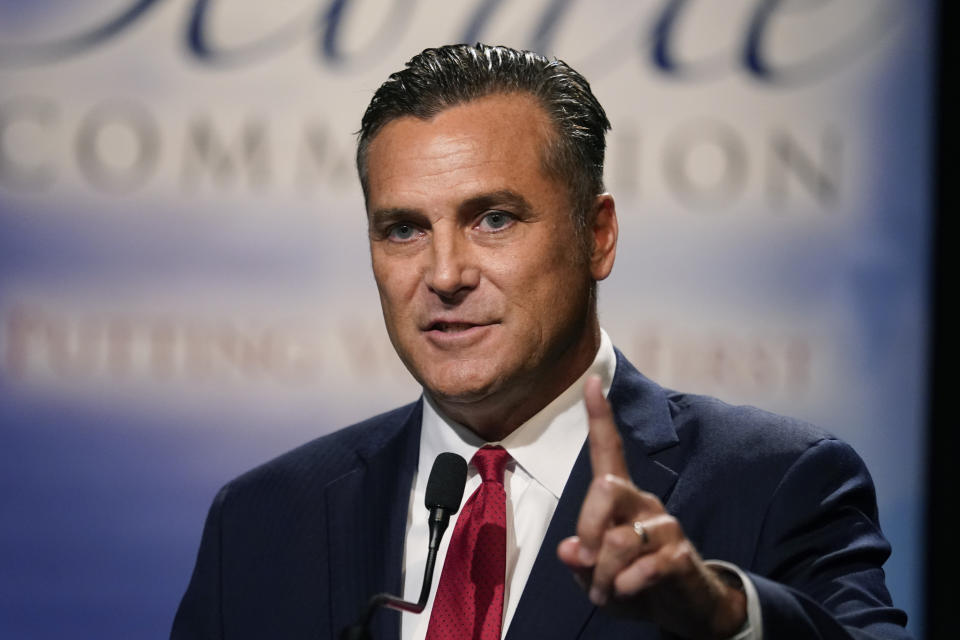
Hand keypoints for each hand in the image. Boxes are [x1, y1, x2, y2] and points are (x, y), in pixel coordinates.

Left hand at [557, 376, 746, 638]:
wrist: (685, 610)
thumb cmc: (632, 582)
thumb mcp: (595, 574)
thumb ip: (580, 559)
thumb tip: (569, 550)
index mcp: (621, 498)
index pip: (609, 450)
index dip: (599, 416)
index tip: (591, 380)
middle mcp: (644, 502)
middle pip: (606, 488)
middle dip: (587, 527)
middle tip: (587, 560)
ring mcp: (665, 526)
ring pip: (620, 540)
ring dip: (604, 576)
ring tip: (607, 591)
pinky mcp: (681, 555)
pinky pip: (645, 568)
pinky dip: (627, 587)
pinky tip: (630, 592)